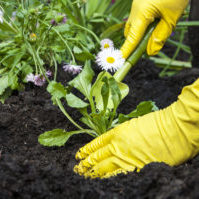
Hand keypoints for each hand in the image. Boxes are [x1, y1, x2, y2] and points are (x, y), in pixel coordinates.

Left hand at [74, 78, 198, 177]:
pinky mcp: (136, 168)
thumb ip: (121, 134)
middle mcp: (118, 146)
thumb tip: (113, 141)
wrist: (173, 130)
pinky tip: (101, 179)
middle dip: (86, 162)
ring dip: (93, 171)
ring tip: (84, 174)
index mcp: (117, 133)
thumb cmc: (156, 123)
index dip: (87, 149)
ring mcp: (126, 158)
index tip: (79, 154)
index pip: (96, 143)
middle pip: (97, 156)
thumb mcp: (133, 124)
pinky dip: (107, 177)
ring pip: (104, 167)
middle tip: (77, 167)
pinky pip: (117, 174)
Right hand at [121, 0, 188, 57]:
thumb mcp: (171, 19)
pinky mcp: (139, 2)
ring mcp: (136, 4)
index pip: (132, 38)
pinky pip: (137, 17)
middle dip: (134, 42)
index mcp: (141, 13)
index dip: (126, 50)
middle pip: (130, 32)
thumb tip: (150, 52)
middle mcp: (135, 9)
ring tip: (154, 31)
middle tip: (146, 46)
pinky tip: (154, 21)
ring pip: (133, 25)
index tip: (120, 60)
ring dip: (139, 33)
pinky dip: (143, 24)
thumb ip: (160, 37)